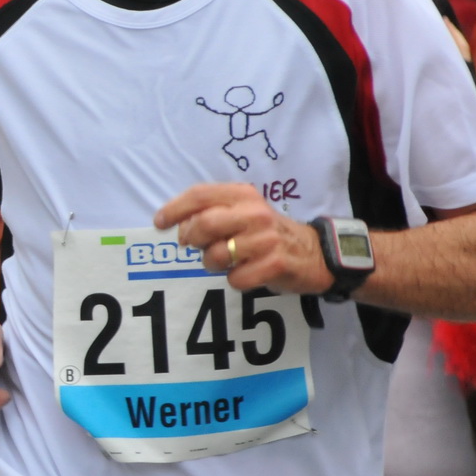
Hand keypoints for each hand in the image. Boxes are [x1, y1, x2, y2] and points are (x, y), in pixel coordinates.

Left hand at [154, 182, 331, 294]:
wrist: (315, 253)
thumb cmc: (266, 233)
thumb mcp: (243, 212)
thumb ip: (212, 212)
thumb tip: (177, 226)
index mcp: (243, 195)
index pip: (200, 195)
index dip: (174, 209)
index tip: (160, 223)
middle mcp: (255, 213)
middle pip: (203, 224)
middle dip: (191, 239)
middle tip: (193, 246)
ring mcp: (266, 239)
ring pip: (216, 255)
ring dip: (212, 263)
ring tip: (226, 261)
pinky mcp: (275, 264)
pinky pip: (235, 278)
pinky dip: (234, 280)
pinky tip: (247, 273)